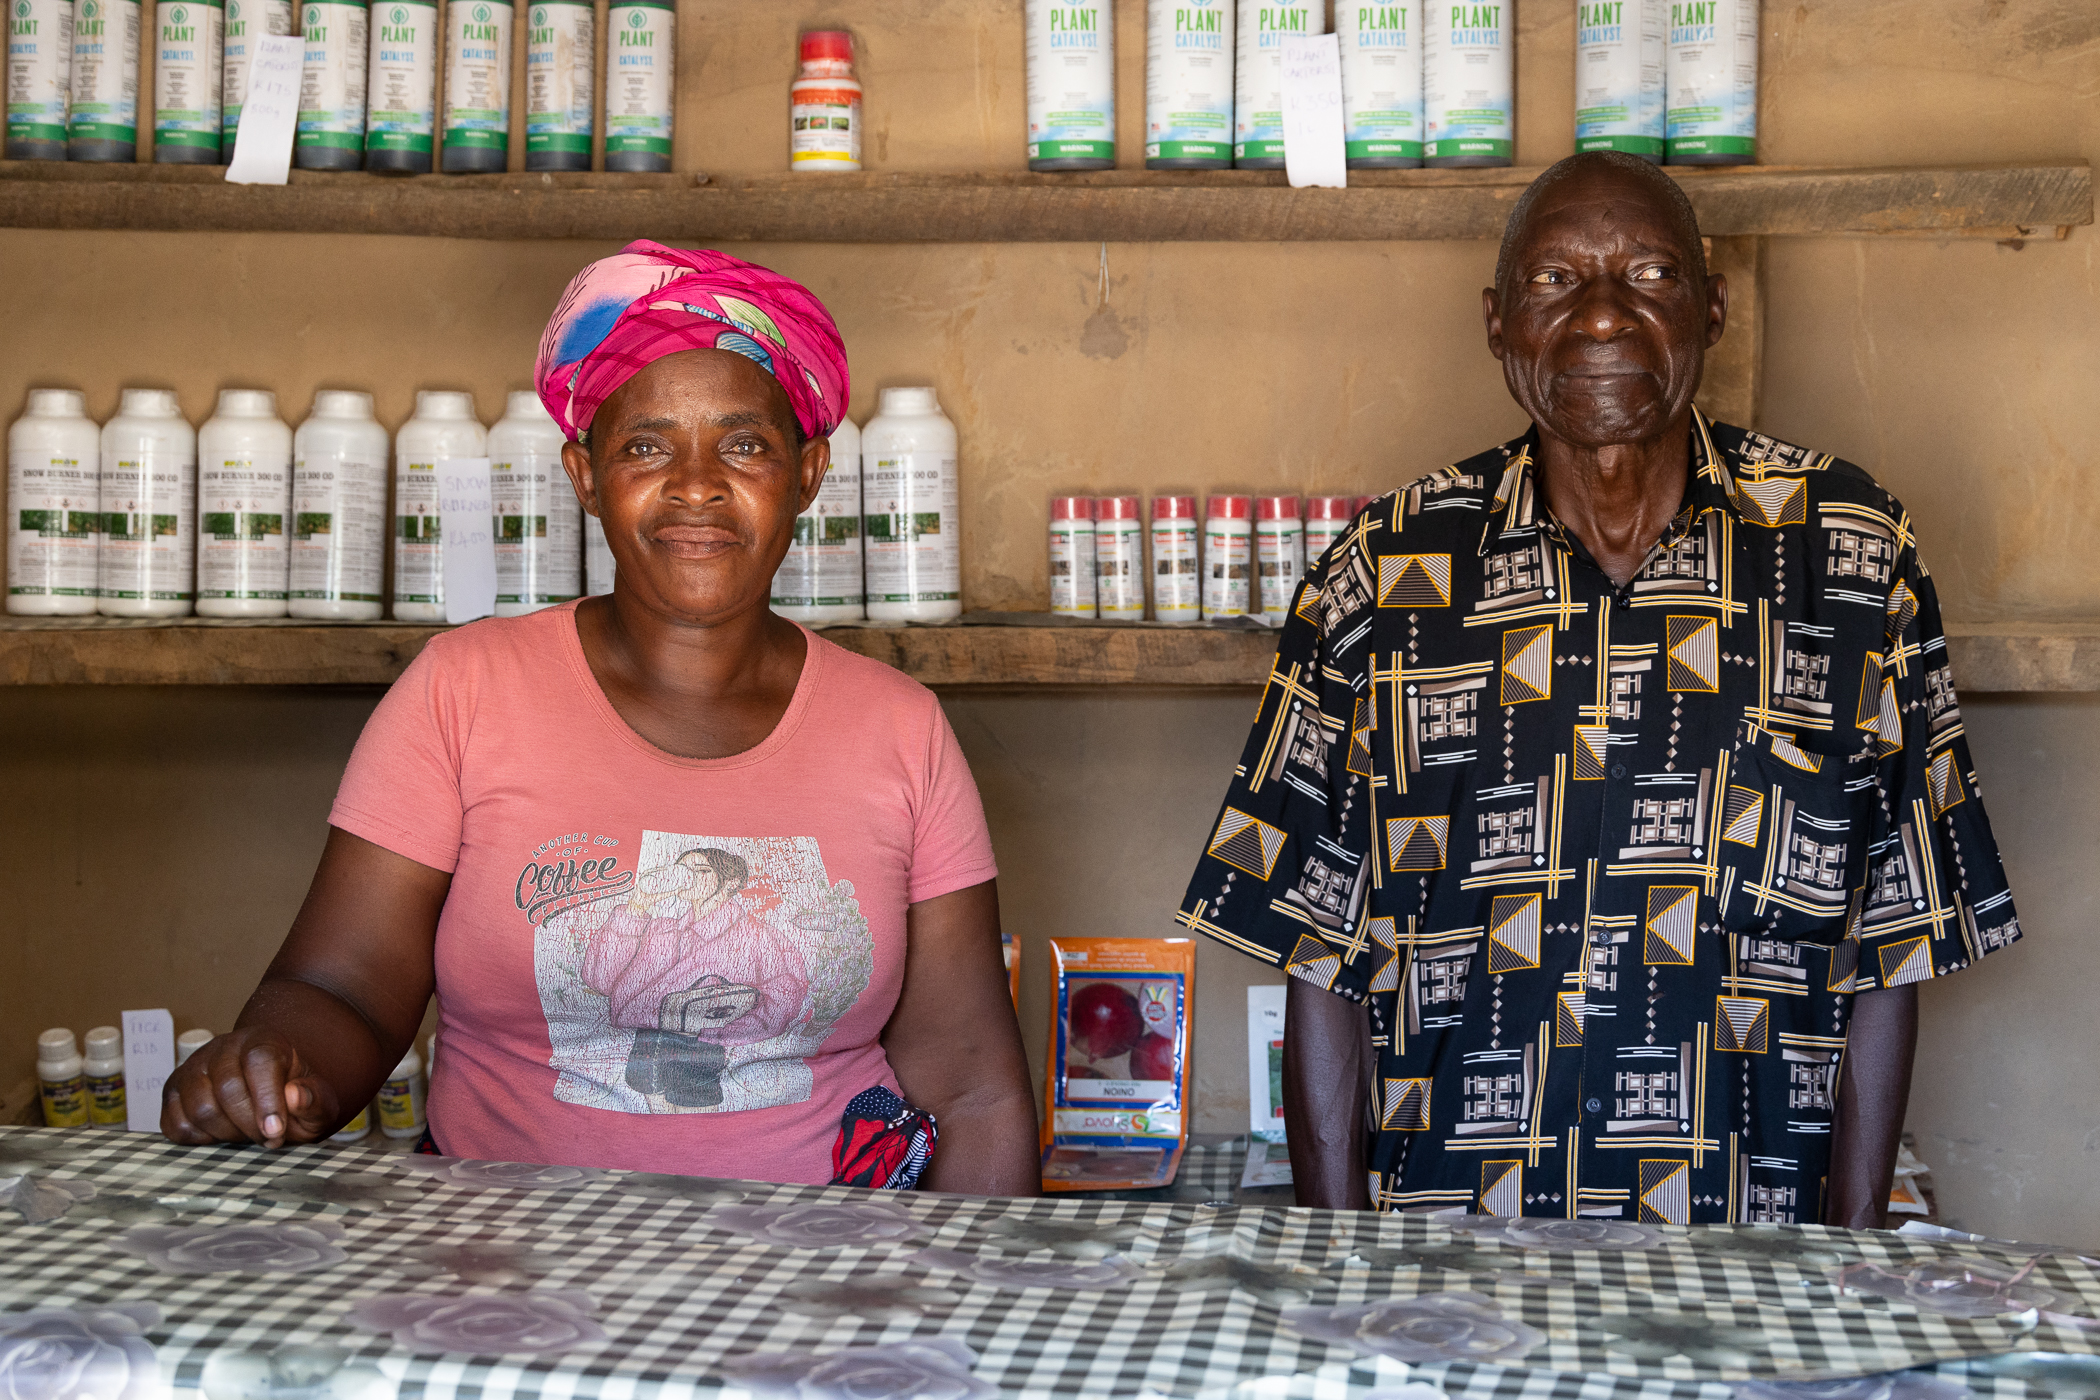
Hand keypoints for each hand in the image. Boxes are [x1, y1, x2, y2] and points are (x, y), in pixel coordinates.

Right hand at [161, 1028, 339, 1148]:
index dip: (267, 1100)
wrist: (269, 1094)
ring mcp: (193, 1068)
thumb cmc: (294, 1098)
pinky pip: (174, 1123)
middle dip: (249, 1124)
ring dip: (225, 1133)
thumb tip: (295, 1097)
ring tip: (246, 1134)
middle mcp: (223, 1048)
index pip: (259, 1061)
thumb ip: (314, 1099)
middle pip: (227, 1089)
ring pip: (199, 1107)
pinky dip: (198, 1139)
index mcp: (263, 1041)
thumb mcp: (319, 1101)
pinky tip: (220, 1134)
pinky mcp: (172, 1091)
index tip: (276, 1132)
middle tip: (268, 1139)